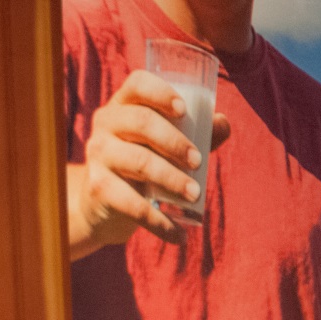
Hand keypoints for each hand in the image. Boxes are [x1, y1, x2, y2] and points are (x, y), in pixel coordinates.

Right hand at [69, 69, 230, 259]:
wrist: (101, 203)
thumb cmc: (140, 162)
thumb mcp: (164, 144)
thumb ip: (196, 133)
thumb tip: (223, 124)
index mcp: (122, 106)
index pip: (136, 84)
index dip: (160, 92)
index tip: (183, 109)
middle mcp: (105, 126)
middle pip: (140, 122)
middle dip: (175, 141)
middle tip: (199, 161)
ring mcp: (98, 156)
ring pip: (138, 162)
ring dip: (172, 179)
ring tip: (194, 195)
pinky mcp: (97, 187)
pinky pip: (131, 204)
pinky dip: (158, 222)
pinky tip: (178, 235)